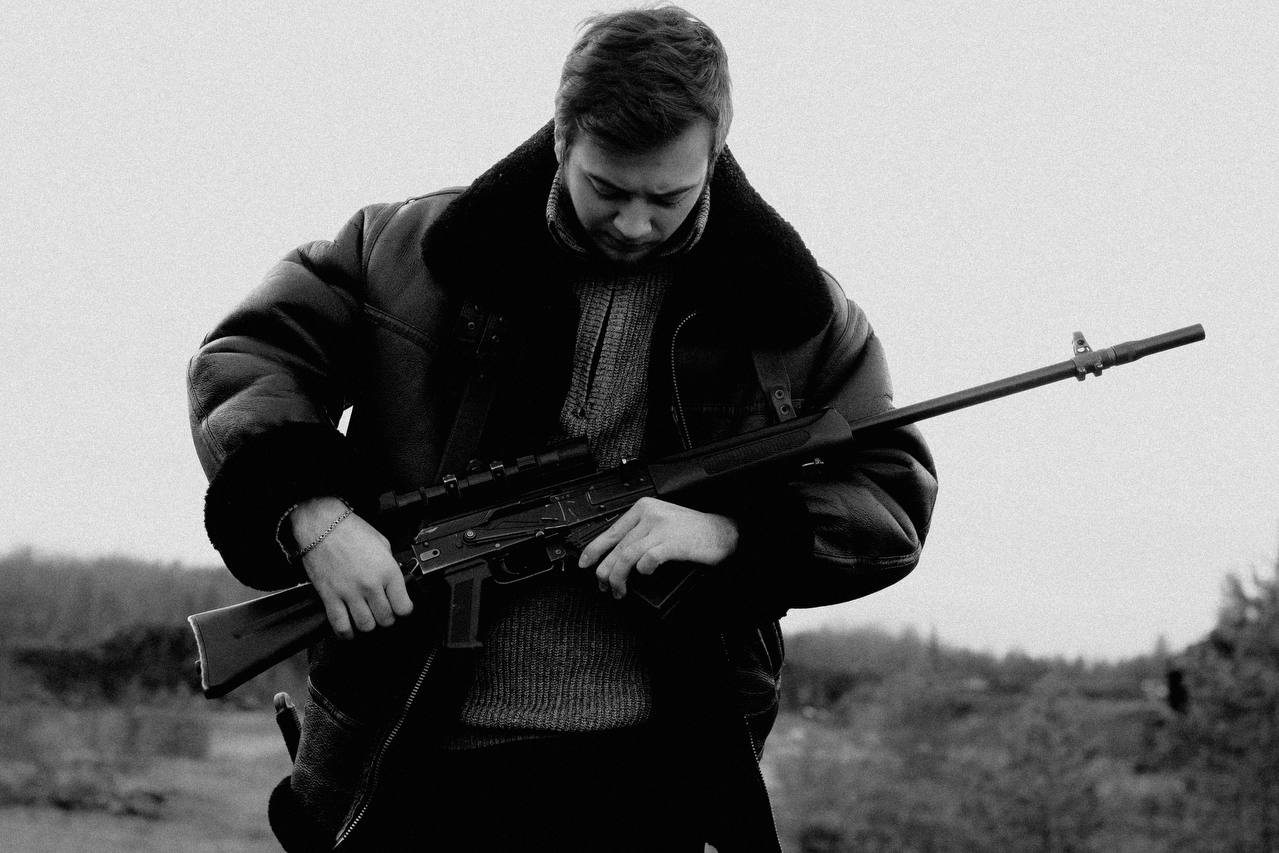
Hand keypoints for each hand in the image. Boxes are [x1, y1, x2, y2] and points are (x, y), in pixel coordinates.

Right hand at [291, 497, 413, 638]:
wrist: (322, 525)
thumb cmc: (351, 530)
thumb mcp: (382, 544)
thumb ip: (390, 566)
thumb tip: (394, 583)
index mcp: (387, 571)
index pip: (403, 606)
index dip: (403, 609)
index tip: (400, 608)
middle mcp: (371, 584)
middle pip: (385, 618)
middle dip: (386, 618)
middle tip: (382, 613)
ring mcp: (350, 592)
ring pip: (365, 625)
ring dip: (367, 625)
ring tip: (366, 618)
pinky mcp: (330, 597)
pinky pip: (340, 625)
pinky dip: (346, 633)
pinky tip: (348, 631)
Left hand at [577, 497, 738, 598]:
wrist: (722, 532)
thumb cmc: (693, 531)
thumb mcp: (662, 523)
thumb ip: (640, 533)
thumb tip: (615, 556)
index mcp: (644, 508)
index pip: (611, 530)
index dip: (594, 550)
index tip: (584, 563)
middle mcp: (650, 515)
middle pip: (617, 547)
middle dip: (605, 571)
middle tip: (603, 586)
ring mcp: (661, 528)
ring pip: (627, 556)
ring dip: (619, 577)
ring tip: (618, 590)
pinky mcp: (673, 543)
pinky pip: (647, 559)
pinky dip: (642, 571)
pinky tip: (645, 576)